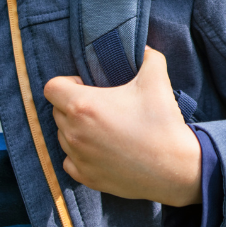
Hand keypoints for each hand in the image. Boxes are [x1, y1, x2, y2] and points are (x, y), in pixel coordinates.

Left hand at [44, 47, 201, 206]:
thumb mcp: (157, 79)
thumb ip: (147, 56)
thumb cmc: (162, 123)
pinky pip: (70, 160)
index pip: (51, 87)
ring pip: (63, 136)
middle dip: (73, 104)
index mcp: (83, 106)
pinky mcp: (85, 177)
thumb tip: (142, 49)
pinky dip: (80, 153)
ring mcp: (78, 157)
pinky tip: (103, 148)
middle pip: (56, 111)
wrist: (174, 167)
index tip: (86, 85)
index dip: (67, 82)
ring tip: (104, 127)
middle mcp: (74, 133)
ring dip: (76, 128)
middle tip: (100, 104)